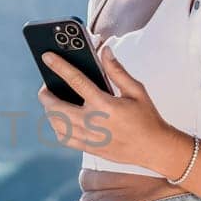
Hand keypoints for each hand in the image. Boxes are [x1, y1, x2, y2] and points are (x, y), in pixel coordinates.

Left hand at [36, 45, 172, 167]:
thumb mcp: (136, 90)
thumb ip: (117, 70)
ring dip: (49, 111)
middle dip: (46, 94)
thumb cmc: (147, 118)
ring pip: (56, 124)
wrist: (155, 148)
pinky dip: (57, 128)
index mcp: (105, 104)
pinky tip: (60, 120)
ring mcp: (89, 137)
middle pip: (56, 107)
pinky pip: (64, 139)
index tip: (47, 57)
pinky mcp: (89, 148)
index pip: (76, 81)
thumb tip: (105, 51)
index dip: (59, 66)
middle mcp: (93, 122)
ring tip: (53, 102)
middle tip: (46, 86)